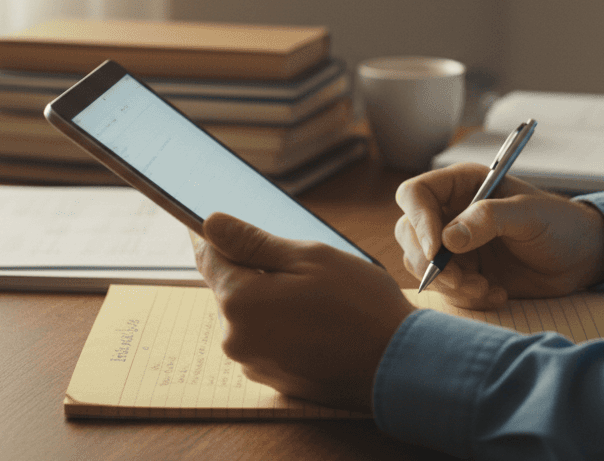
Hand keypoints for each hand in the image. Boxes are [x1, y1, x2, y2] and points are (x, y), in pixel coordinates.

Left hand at [192, 212, 414, 412]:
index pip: (208, 258)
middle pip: (231, 288)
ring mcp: (253, 363)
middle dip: (258, 273)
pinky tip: (320, 326)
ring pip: (251, 315)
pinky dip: (285, 328)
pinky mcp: (272, 380)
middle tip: (306, 271)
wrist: (395, 365)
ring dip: (273, 302)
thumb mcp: (309, 258)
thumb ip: (253, 242)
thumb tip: (210, 224)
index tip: (230, 229)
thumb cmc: (359, 305)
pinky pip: (267, 340)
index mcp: (239, 301)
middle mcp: (235, 338)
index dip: (219, 238)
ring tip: (320, 303)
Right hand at [395, 163, 603, 309]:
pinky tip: (497, 293)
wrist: (580, 259)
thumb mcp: (529, 215)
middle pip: (408, 233)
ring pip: (421, 265)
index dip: (418, 220)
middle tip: (462, 280)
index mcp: (462, 185)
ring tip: (486, 288)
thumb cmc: (560, 224)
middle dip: (430, 262)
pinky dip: (466, 297)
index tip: (435, 250)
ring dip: (450, 284)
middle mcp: (451, 213)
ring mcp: (454, 245)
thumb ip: (489, 219)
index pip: (415, 194)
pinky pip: (445, 289)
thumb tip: (447, 238)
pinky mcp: (463, 273)